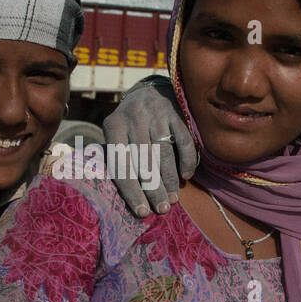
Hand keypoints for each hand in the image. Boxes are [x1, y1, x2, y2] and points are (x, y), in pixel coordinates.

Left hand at [102, 76, 196, 216]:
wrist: (148, 90)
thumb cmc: (130, 123)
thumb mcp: (116, 134)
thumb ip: (117, 157)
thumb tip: (124, 196)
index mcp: (113, 127)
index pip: (121, 165)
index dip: (132, 191)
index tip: (142, 212)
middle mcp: (133, 119)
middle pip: (143, 162)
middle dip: (153, 189)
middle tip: (162, 209)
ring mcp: (155, 115)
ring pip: (163, 154)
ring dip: (169, 180)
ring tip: (173, 199)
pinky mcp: (176, 112)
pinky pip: (183, 140)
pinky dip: (186, 159)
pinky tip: (186, 175)